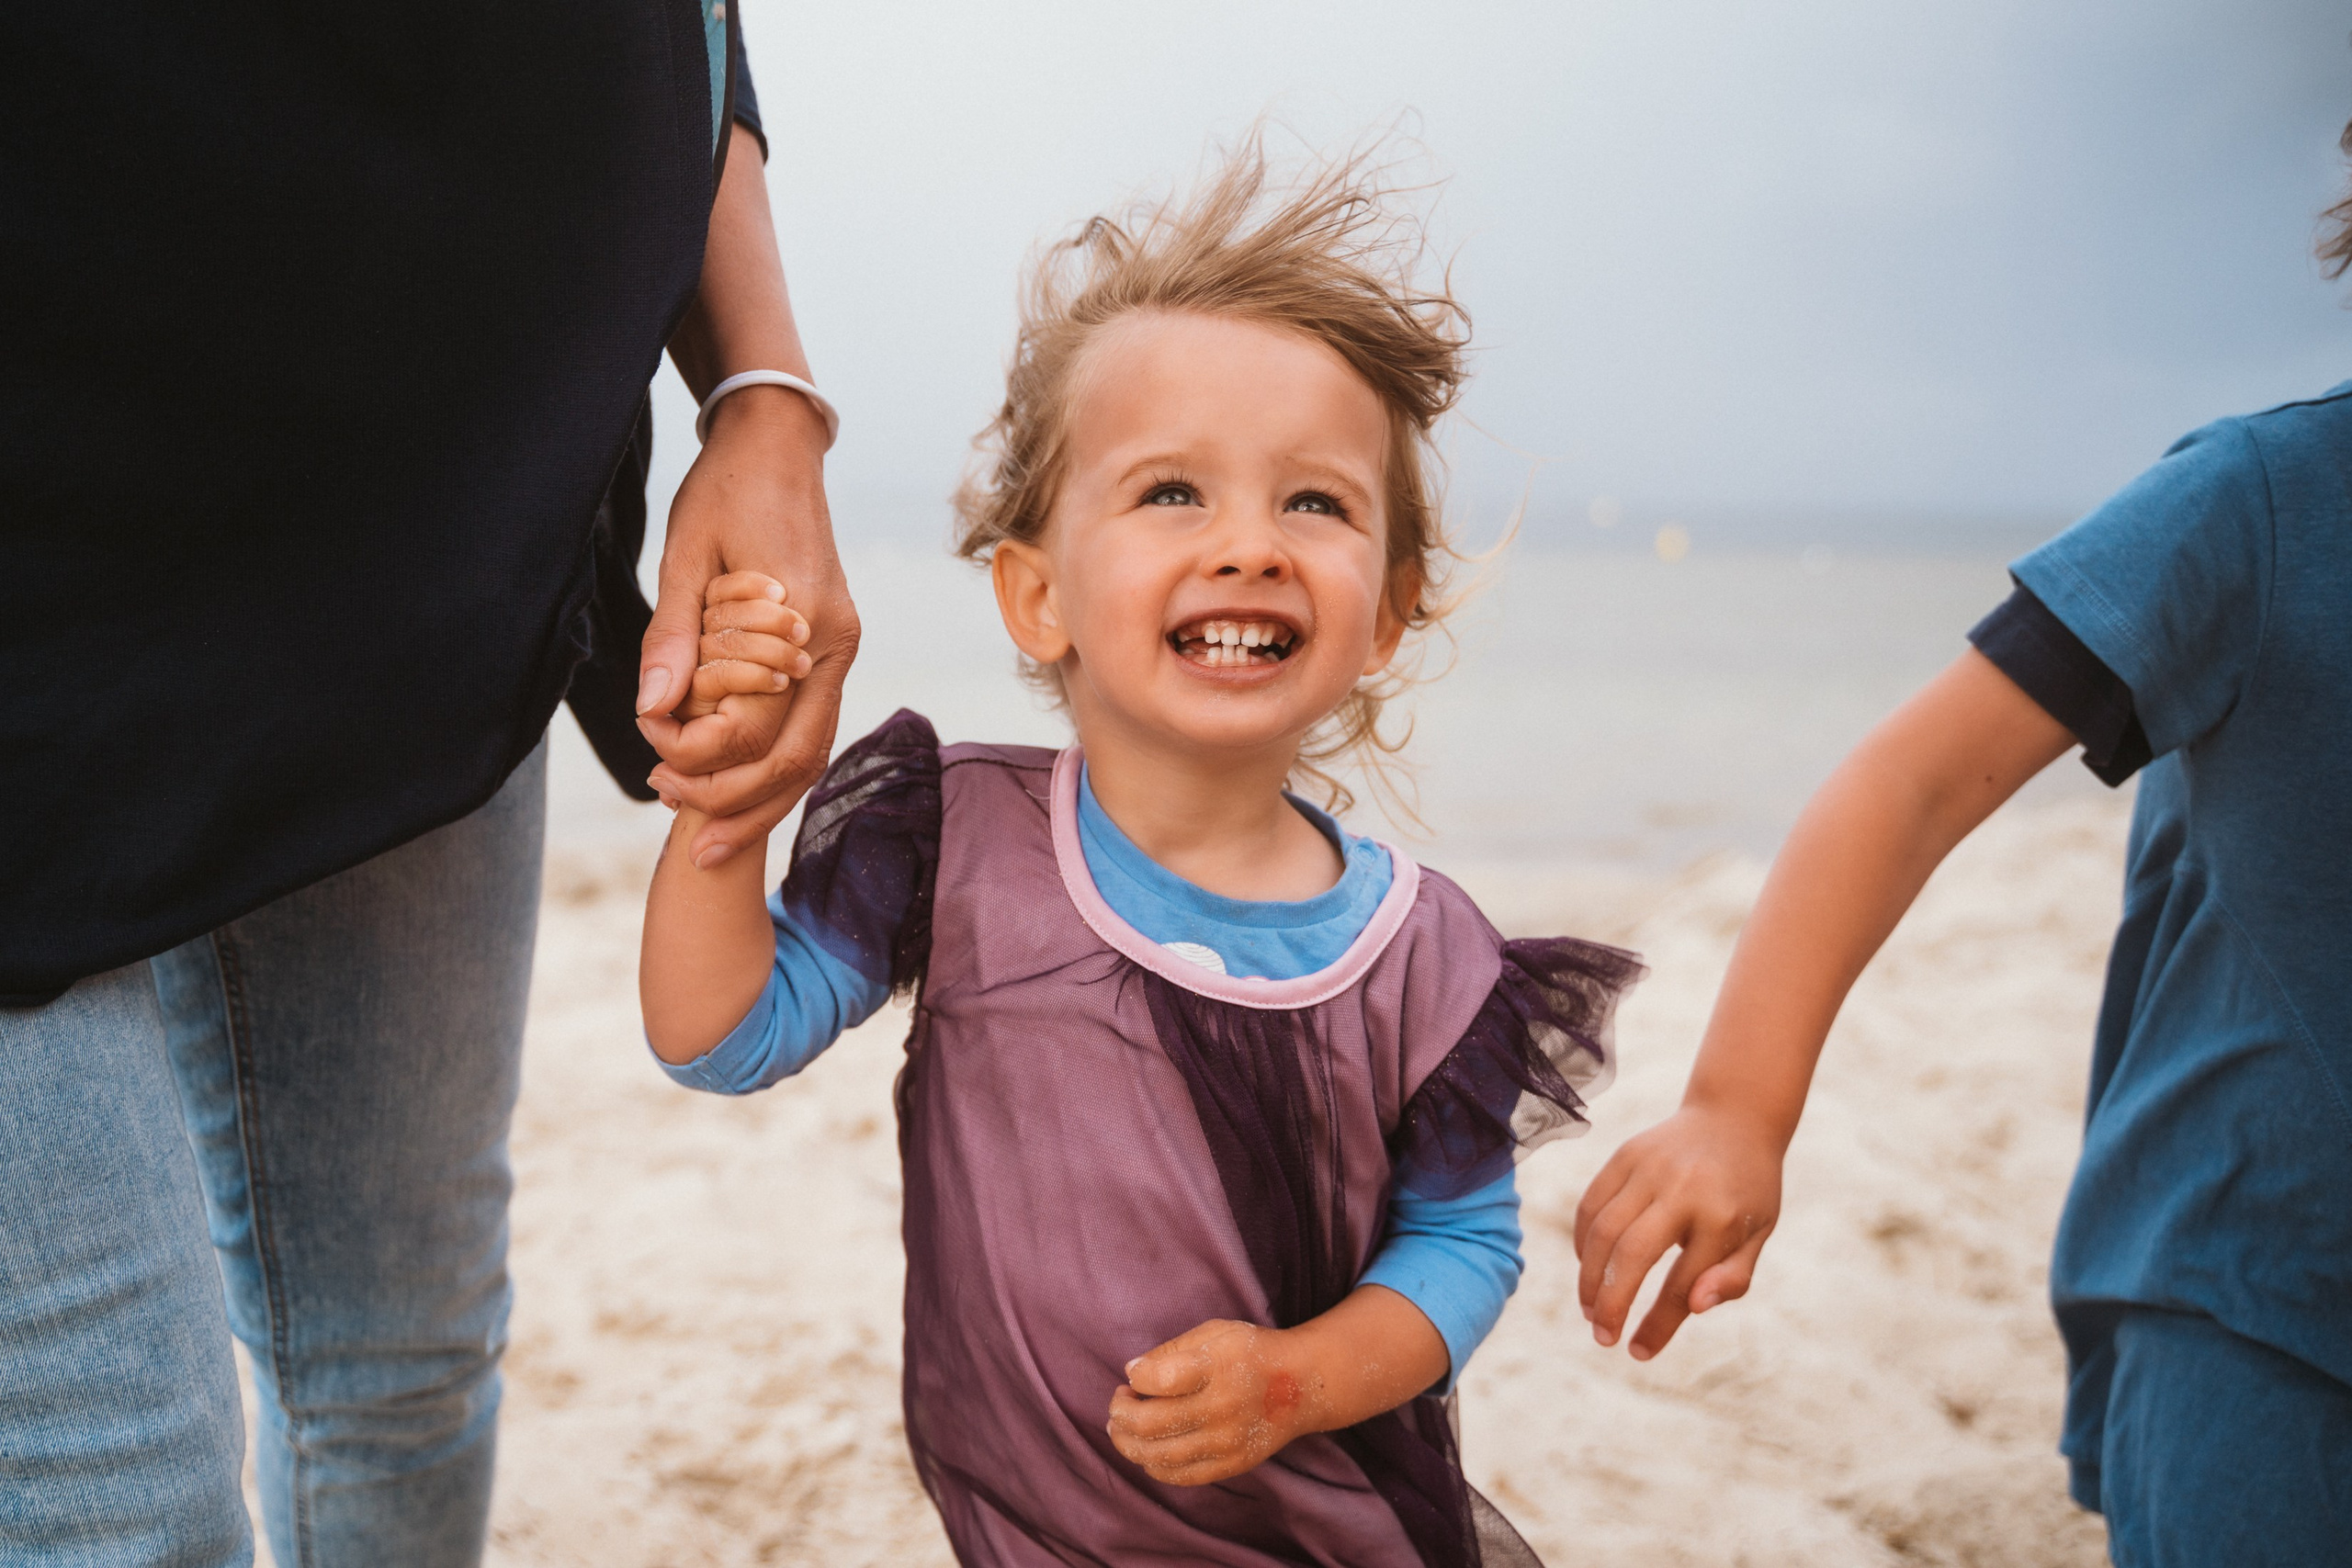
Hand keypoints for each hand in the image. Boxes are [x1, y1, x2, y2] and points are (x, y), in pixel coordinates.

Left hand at [635, 388, 859, 866]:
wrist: (779, 447)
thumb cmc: (727, 492)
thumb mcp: (685, 554)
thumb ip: (673, 634)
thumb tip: (653, 706)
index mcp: (803, 620)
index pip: (757, 722)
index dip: (703, 752)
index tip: (652, 751)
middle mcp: (833, 644)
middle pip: (798, 757)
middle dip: (740, 806)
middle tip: (684, 835)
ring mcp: (839, 648)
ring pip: (811, 752)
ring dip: (760, 800)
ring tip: (706, 835)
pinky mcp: (830, 648)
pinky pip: (809, 726)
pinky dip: (773, 767)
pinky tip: (734, 790)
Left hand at [1107, 1320, 1313, 1486]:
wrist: (1302, 1384)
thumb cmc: (1251, 1351)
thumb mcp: (1213, 1333)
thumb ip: (1171, 1351)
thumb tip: (1132, 1374)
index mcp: (1216, 1367)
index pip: (1158, 1380)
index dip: (1135, 1378)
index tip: (1134, 1374)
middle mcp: (1222, 1407)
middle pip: (1151, 1423)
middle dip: (1121, 1414)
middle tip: (1118, 1403)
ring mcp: (1227, 1442)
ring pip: (1160, 1455)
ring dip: (1128, 1443)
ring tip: (1120, 1429)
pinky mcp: (1232, 1465)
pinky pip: (1181, 1475)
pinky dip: (1154, 1466)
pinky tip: (1146, 1451)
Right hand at [1573, 1103, 1782, 1359]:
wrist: (1734, 1116)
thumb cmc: (1748, 1188)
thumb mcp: (1759, 1234)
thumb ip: (1733, 1276)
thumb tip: (1695, 1308)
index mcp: (1722, 1219)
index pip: (1682, 1285)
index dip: (1657, 1325)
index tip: (1637, 1353)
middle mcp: (1682, 1191)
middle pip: (1631, 1256)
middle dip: (1610, 1303)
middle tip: (1602, 1337)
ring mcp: (1649, 1168)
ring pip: (1603, 1231)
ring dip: (1589, 1277)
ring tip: (1590, 1309)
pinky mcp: (1625, 1155)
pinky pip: (1591, 1204)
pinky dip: (1582, 1240)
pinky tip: (1587, 1266)